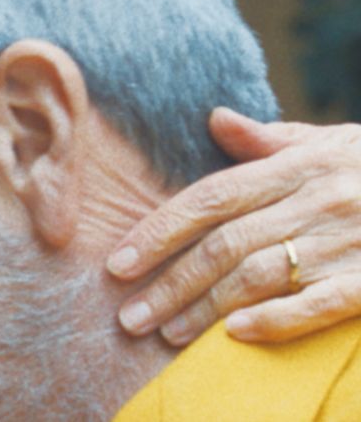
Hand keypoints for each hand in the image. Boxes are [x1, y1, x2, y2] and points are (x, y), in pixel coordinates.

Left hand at [107, 107, 360, 344]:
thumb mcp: (334, 141)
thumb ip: (270, 140)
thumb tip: (215, 119)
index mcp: (297, 167)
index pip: (209, 199)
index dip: (158, 232)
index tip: (117, 264)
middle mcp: (315, 202)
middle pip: (223, 246)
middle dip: (169, 283)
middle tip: (128, 316)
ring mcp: (346, 242)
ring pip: (259, 277)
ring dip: (205, 308)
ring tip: (166, 332)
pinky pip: (320, 304)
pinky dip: (276, 320)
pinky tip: (236, 335)